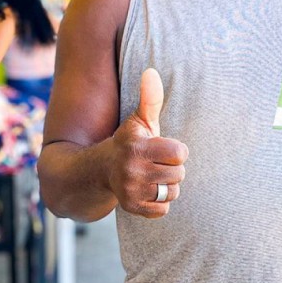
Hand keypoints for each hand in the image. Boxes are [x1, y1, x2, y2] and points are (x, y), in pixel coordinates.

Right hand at [107, 69, 187, 217]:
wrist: (101, 169)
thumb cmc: (130, 143)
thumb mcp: (140, 120)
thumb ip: (150, 98)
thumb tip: (151, 72)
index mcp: (137, 146)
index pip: (180, 153)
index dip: (175, 151)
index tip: (161, 149)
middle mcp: (131, 169)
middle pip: (179, 174)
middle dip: (172, 169)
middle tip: (155, 164)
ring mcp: (130, 190)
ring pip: (172, 192)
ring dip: (167, 186)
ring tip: (152, 177)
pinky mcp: (131, 207)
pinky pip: (163, 210)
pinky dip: (159, 203)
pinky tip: (147, 191)